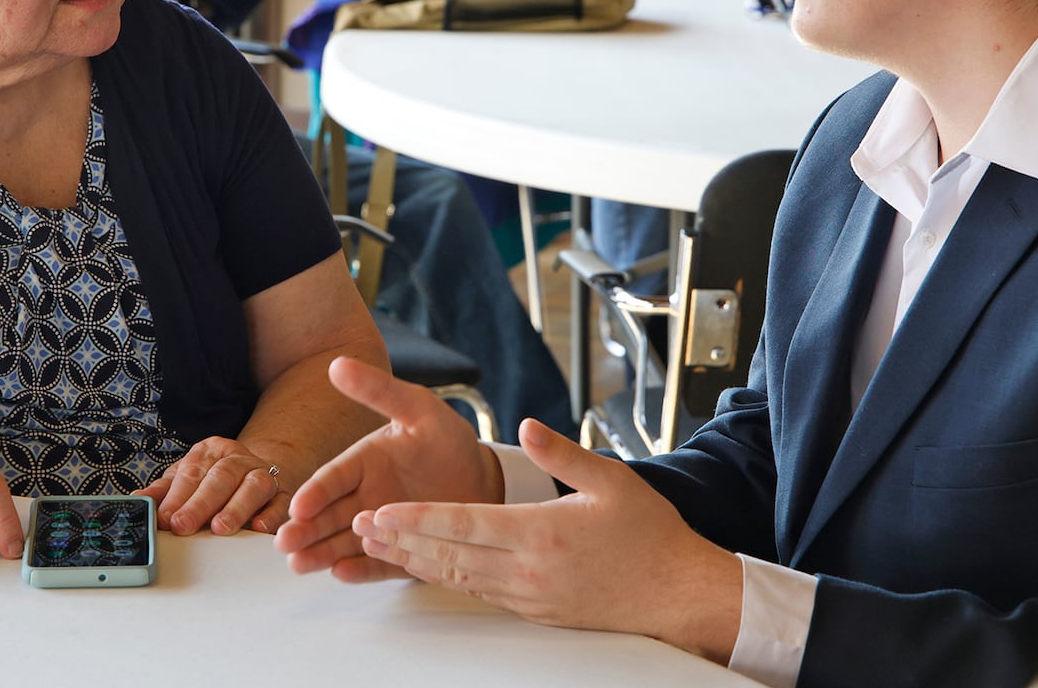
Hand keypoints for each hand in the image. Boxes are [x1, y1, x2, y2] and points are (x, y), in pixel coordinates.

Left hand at [134, 436, 286, 535]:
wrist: (256, 472)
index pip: (192, 472)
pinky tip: (258, 528)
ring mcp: (264, 474)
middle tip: (183, 526)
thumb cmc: (213, 480)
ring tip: (220, 528)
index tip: (164, 519)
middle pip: (221, 477)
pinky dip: (271, 515)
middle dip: (200, 503)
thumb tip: (137, 500)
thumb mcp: (186, 479)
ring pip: (254, 486)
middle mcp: (239, 459)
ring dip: (236, 507)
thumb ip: (163, 491)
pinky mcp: (283, 494)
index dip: (177, 496)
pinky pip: (280, 503)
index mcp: (211, 451)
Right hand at [275, 356, 502, 581]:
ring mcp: (383, 527)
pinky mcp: (402, 552)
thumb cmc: (448, 439)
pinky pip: (380, 562)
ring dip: (321, 552)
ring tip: (299, 564)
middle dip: (305, 529)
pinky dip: (361, 569)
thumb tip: (338, 364)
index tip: (298, 506)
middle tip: (283, 544)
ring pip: (345, 542)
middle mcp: (366, 497)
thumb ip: (379, 391)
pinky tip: (340, 574)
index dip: (315, 492)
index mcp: (365, 462)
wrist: (486, 479)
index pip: (333, 478)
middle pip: (329, 515)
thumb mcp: (416, 408)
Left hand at [351, 418, 744, 660]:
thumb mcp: (613, 479)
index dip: (418, 518)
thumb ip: (563, 452)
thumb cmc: (649, 533)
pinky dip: (448, 579)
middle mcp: (531, 570)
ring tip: (380, 548)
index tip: (382, 511)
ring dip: (416, 563)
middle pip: (450, 555)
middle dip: (401, 540)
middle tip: (360, 528)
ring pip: (460, 579)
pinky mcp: (537, 612)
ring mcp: (532, 596)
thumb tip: (526, 425)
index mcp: (544, 532)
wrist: (677, 592)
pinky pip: (481, 593)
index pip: (465, 524)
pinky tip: (429, 569)